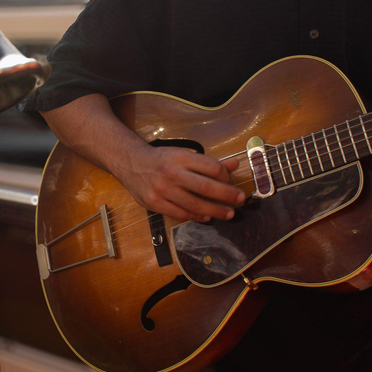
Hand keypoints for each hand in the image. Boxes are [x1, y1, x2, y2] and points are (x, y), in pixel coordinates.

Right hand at [114, 142, 244, 221]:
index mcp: (180, 157)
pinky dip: (196, 216)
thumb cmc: (161, 159)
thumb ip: (208, 162)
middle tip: (240, 200)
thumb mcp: (183, 155)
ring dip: (215, 210)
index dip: (226, 176)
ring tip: (228, 213)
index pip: (211, 167)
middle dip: (227, 195)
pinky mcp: (155, 203)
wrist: (131, 164)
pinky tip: (206, 216)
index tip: (231, 181)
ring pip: (195, 204)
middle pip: (206, 187)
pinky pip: (180, 213)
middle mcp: (171, 173)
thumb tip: (234, 165)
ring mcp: (162, 190)